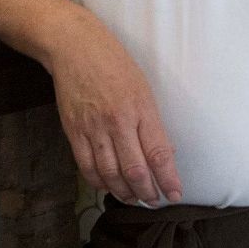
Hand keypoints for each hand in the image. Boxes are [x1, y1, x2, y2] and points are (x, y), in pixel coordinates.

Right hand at [46, 14, 182, 206]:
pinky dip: (99, 182)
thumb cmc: (113, 63)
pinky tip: (108, 186)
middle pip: (135, 170)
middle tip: (154, 200)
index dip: (168, 179)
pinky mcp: (73, 131)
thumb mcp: (143, 89)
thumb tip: (162, 154)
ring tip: (134, 198)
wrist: (74, 48)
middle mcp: (117, 121)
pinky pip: (87, 167)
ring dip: (124, 193)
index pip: (158, 154)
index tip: (175, 194)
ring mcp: (93, 128)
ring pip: (110, 174)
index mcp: (140, 109)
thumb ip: (152, 123)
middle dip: (148, 192)